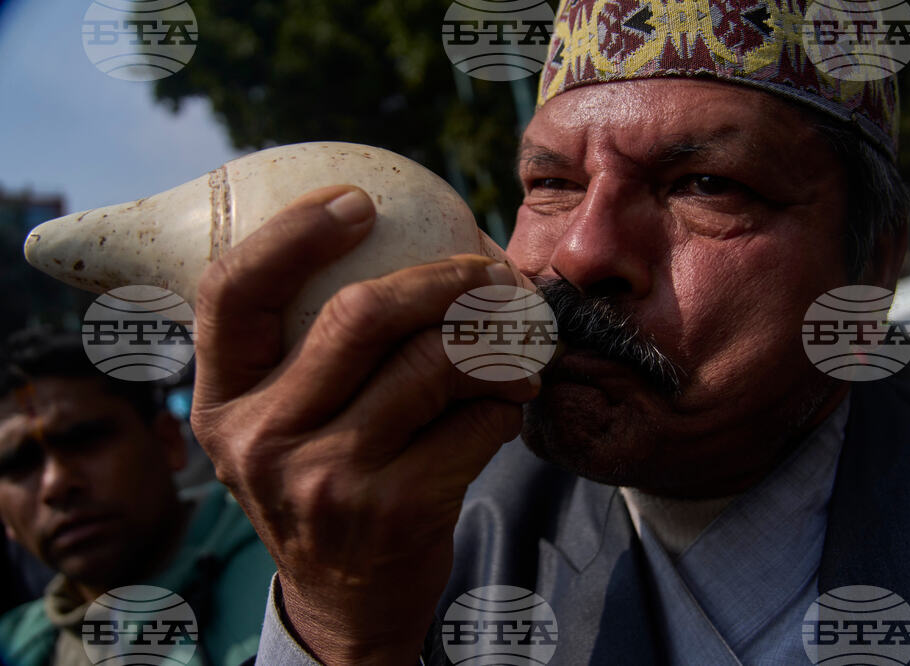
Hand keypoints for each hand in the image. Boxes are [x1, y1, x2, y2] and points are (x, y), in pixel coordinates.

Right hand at [190, 186, 537, 663]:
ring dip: (492, 340)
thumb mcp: (283, 422)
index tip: (357, 202)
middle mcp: (262, 440)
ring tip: (516, 337)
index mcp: (222, 401)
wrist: (347, 600)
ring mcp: (326, 479)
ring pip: (433, 366)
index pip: (232, 294)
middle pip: (358, 318)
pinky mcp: (395, 511)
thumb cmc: (323, 483)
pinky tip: (510, 400)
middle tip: (485, 270)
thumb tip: (410, 247)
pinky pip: (475, 422)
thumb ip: (310, 351)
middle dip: (440, 280)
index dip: (293, 235)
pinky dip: (507, 398)